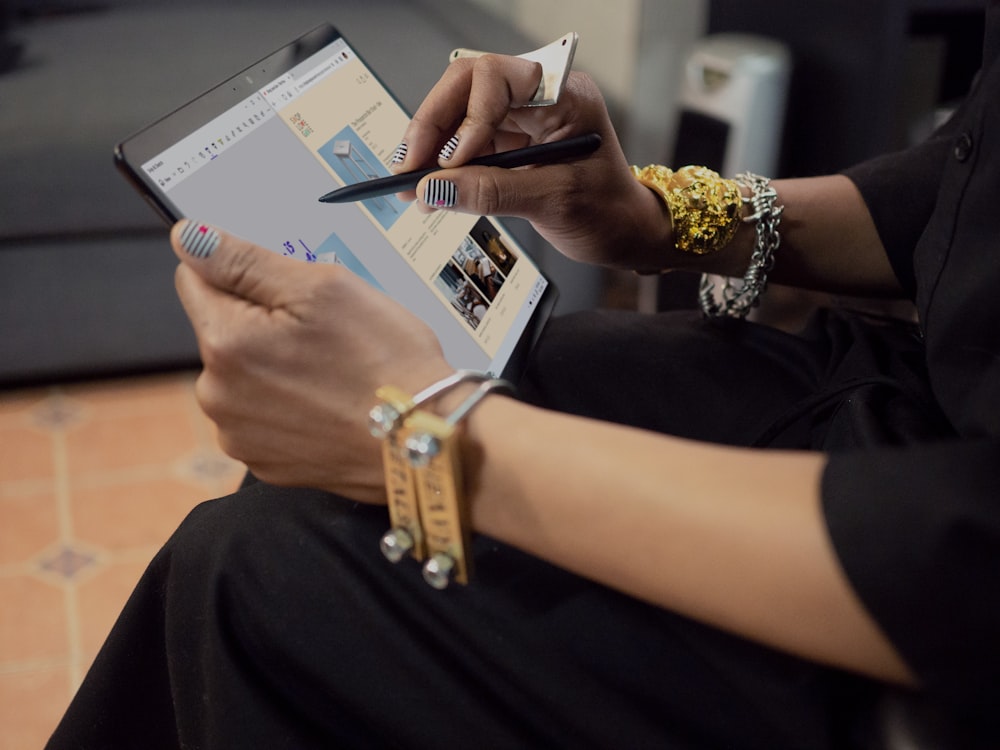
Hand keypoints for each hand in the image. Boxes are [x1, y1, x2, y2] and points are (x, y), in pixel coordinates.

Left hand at [170, 220, 452, 502]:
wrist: (426, 439)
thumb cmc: (385, 361)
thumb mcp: (322, 288)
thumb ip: (245, 260)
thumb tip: (188, 236)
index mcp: (225, 341)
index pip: (195, 278)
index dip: (242, 272)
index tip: (284, 285)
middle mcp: (218, 394)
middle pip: (222, 331)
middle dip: (262, 322)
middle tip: (325, 332)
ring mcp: (240, 436)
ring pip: (243, 376)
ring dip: (276, 367)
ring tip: (333, 372)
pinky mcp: (266, 464)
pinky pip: (264, 417)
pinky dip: (290, 407)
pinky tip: (331, 404)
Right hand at [393, 55, 672, 271]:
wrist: (625, 233)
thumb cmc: (609, 212)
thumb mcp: (553, 202)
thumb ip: (492, 192)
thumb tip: (433, 188)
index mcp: (562, 95)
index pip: (494, 77)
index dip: (464, 115)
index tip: (451, 161)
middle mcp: (538, 97)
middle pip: (465, 88)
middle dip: (432, 126)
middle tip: (408, 167)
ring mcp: (520, 118)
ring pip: (457, 115)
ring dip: (430, 149)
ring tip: (410, 186)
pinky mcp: (507, 143)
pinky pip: (463, 144)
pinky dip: (442, 168)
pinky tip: (427, 190)